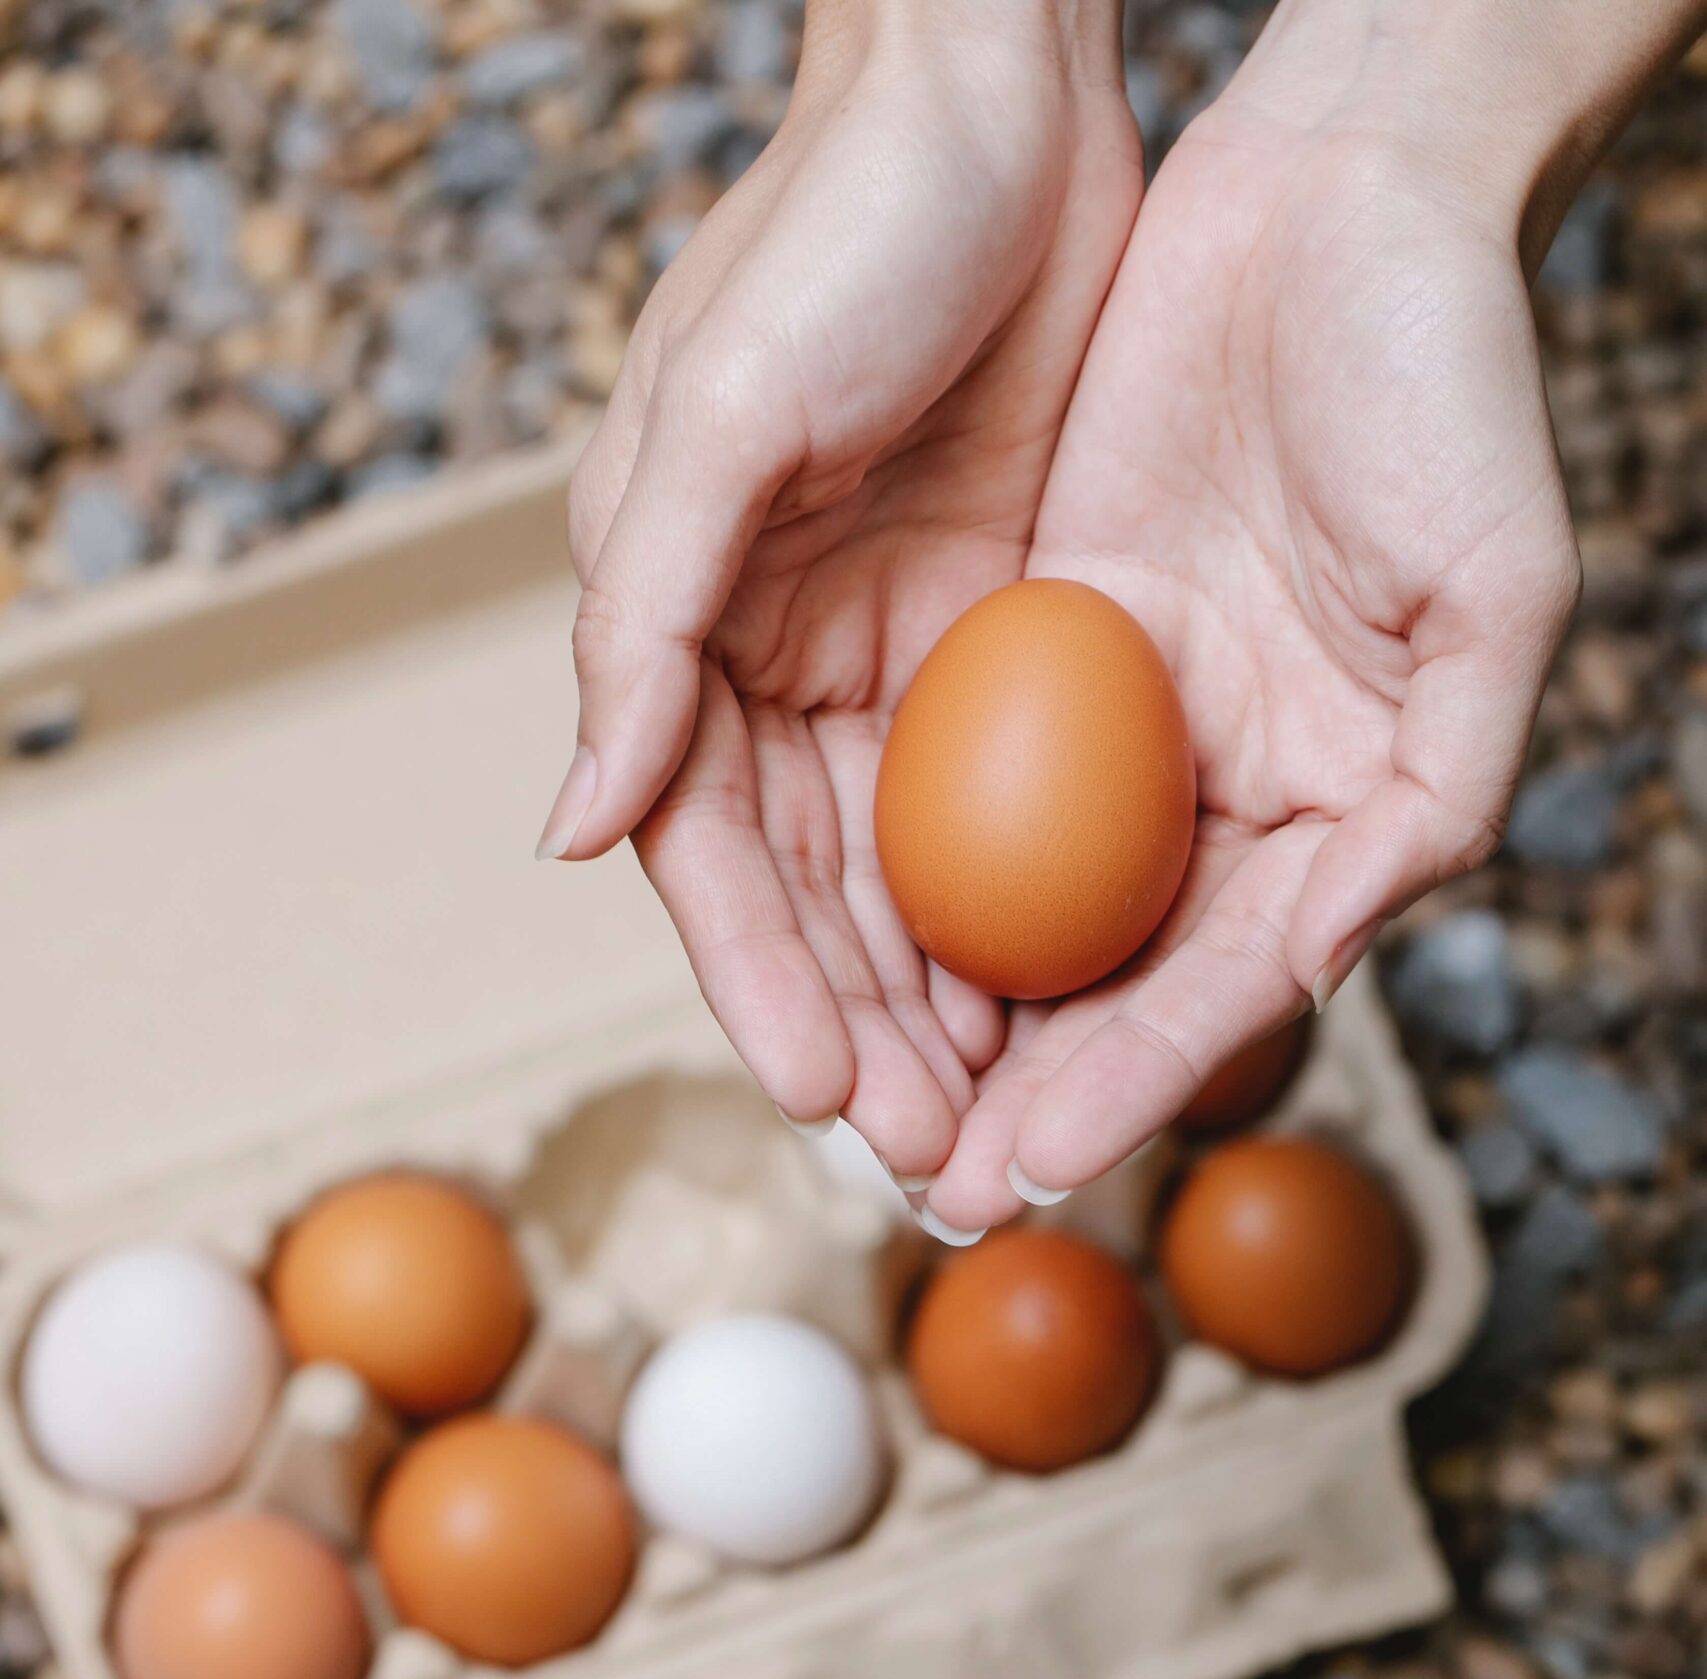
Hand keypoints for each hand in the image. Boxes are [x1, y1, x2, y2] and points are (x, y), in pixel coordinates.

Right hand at [543, 0, 1139, 1185]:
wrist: (1005, 93)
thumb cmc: (840, 232)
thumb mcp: (716, 421)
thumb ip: (640, 631)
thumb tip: (572, 836)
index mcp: (682, 626)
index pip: (710, 851)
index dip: (759, 978)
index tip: (818, 1096)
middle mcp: (775, 660)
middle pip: (814, 890)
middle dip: (863, 1024)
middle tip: (929, 1146)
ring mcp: (895, 651)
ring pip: (913, 870)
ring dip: (946, 993)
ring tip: (999, 1105)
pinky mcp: (1004, 626)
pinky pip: (1009, 801)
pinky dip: (1025, 898)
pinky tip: (1066, 983)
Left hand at [921, 58, 1581, 1231]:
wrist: (1339, 195)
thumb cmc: (1448, 377)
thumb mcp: (1493, 591)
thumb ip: (1434, 793)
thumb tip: (1323, 958)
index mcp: (1339, 812)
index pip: (1220, 981)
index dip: (1130, 1081)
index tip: (1032, 1161)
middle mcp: (1230, 793)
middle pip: (1112, 979)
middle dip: (1021, 1088)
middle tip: (927, 1181)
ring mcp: (1131, 727)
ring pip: (1026, 904)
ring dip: (949, 1010)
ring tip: (868, 1107)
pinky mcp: (1045, 641)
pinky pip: (964, 776)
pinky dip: (910, 862)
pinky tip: (842, 939)